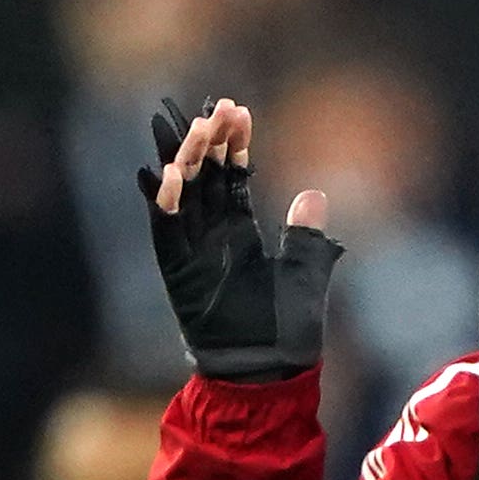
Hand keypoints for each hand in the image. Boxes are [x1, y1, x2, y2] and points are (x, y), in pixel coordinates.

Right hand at [136, 97, 342, 380]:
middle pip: (203, 177)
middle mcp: (211, 239)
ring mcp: (191, 254)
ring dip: (187, 160)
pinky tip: (172, 172)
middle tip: (215, 106)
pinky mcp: (176, 274)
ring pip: (182, 196)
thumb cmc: (289, 331)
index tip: (238, 109)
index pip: (232, 177)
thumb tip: (313, 193)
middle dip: (208, 141)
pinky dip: (166, 202)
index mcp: (240, 234)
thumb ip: (305, 234)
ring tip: (196, 127)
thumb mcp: (306, 273)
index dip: (234, 145)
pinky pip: (165, 232)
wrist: (269, 373)